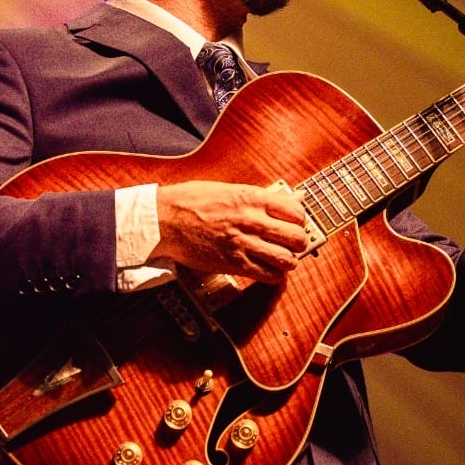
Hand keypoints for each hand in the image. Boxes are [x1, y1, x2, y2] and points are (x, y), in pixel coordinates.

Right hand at [154, 180, 310, 283]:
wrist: (164, 220)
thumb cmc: (191, 201)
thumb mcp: (230, 189)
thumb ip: (264, 195)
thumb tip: (294, 196)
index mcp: (251, 198)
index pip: (296, 211)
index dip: (300, 220)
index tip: (295, 224)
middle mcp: (251, 220)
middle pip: (296, 237)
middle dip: (300, 242)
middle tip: (294, 244)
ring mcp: (243, 243)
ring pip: (286, 259)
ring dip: (289, 260)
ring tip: (283, 258)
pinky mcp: (233, 264)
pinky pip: (267, 275)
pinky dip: (274, 276)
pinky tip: (270, 271)